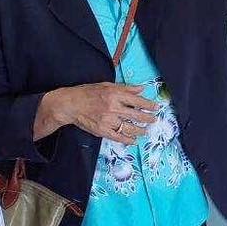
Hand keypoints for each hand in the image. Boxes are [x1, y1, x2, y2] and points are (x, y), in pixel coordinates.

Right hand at [39, 83, 158, 145]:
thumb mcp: (106, 85)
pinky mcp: (103, 131)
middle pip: (136, 115)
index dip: (149, 105)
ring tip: (145, 131)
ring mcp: (108, 120)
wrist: (70, 105)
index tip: (156, 107)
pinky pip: (119, 137)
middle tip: (154, 120)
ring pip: (130, 128)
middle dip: (148, 118)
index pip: (137, 101)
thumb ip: (125, 88)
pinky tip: (133, 140)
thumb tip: (141, 89)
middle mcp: (113, 108)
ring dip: (140, 130)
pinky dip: (128, 139)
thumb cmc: (87, 92)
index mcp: (115, 95)